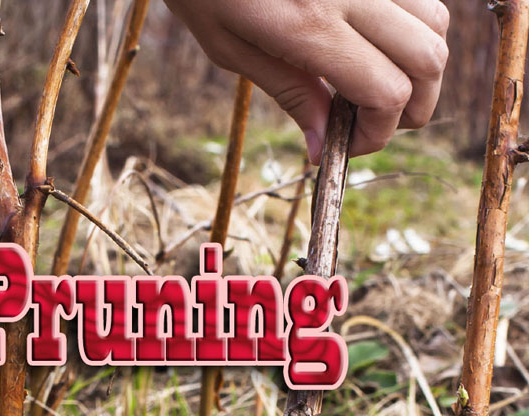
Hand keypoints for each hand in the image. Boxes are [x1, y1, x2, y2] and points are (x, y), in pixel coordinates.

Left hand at [165, 0, 449, 161]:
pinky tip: (375, 40)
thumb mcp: (230, 47)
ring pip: (436, 19)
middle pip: (428, 59)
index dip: (378, 133)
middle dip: (414, 107)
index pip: (386, 92)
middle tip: (377, 122)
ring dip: (420, 62)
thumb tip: (323, 146)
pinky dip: (411, 23)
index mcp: (310, 25)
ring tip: (381, 81)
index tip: (350, 144)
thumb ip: (288, 93)